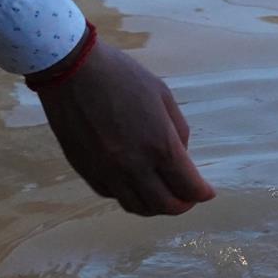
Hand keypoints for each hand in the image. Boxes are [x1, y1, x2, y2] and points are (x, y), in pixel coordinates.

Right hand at [35, 40, 215, 215]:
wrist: (71, 70)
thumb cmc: (121, 76)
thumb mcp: (162, 95)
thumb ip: (178, 130)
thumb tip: (181, 156)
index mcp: (160, 145)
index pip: (188, 187)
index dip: (202, 194)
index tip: (206, 192)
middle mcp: (135, 166)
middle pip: (165, 206)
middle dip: (182, 205)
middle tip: (187, 198)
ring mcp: (108, 172)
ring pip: (137, 207)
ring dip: (155, 206)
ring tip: (162, 195)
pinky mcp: (86, 171)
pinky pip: (113, 195)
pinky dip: (129, 195)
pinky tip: (134, 184)